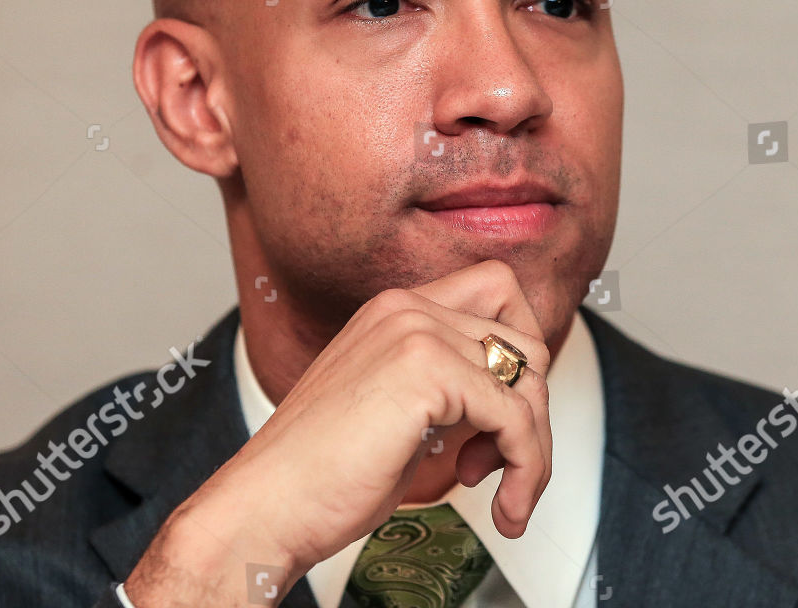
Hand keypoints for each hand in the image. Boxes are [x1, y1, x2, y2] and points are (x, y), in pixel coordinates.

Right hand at [124, 259, 552, 606]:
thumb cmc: (319, 473)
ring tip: (505, 491)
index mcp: (394, 309)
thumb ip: (446, 386)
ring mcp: (416, 332)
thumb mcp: (394, 408)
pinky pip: (517, 418)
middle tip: (500, 462)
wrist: (266, 506)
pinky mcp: (428, 372)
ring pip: (529, 379)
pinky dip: (525, 467)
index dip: (520, 355)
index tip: (505, 415)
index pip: (499, 292)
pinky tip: (501, 504)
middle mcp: (406, 308)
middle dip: (531, 410)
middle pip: (525, 338)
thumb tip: (513, 401)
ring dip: (532, 447)